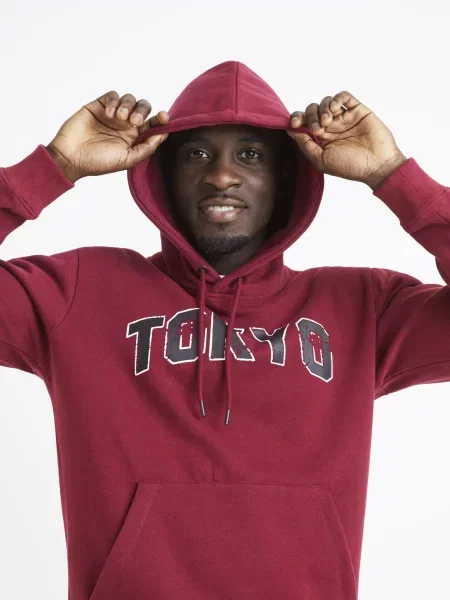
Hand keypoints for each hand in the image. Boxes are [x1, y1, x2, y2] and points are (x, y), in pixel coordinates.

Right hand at [46, 91, 169, 182]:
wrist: (71, 158)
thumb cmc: (98, 162)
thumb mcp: (128, 159)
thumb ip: (147, 147)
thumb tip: (164, 134)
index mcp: (135, 138)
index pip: (153, 124)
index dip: (161, 119)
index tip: (164, 118)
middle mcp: (125, 125)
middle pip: (143, 107)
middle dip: (143, 111)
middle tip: (134, 122)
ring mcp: (113, 114)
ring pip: (129, 99)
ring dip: (128, 106)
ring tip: (119, 119)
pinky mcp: (99, 106)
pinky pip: (113, 95)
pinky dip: (114, 101)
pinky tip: (109, 114)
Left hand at [287, 92, 407, 188]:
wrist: (376, 165)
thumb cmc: (350, 167)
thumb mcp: (321, 160)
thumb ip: (305, 145)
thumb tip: (290, 130)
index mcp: (321, 139)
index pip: (303, 123)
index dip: (297, 119)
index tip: (296, 123)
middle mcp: (331, 127)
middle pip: (313, 110)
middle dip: (310, 116)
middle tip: (318, 129)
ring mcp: (344, 118)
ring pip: (326, 102)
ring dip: (322, 109)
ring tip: (328, 122)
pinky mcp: (358, 111)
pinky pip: (344, 97)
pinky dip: (336, 98)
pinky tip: (334, 108)